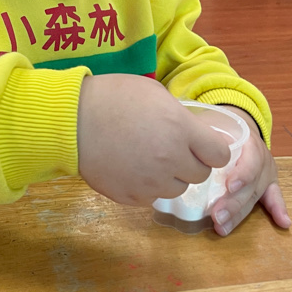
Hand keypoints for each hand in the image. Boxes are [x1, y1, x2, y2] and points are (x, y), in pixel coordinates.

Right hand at [77, 75, 230, 206]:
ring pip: (177, 189)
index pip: (220, 155)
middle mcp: (171, 159)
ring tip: (148, 158)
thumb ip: (179, 117)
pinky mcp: (130, 197)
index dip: (213, 150)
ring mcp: (150, 182)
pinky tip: (132, 169)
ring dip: (169, 177)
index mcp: (180, 129)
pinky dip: (146, 187)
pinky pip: (151, 198)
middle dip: (190, 163)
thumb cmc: (111, 97)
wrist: (71, 120)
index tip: (202, 145)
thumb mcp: (154, 93)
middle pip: (201, 175)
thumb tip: (192, 132)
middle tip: (171, 149)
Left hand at [209, 108, 290, 235]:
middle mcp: (261, 160)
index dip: (242, 174)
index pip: (250, 160)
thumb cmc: (219, 127)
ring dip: (239, 215)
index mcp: (248, 143)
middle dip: (233, 203)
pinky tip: (283, 223)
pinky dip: (278, 209)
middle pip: (250, 185)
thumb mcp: (211, 125)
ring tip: (222, 227)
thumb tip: (181, 149)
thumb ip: (201, 136)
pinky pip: (274, 197)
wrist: (238, 125)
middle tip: (216, 216)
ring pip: (253, 197)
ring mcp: (265, 174)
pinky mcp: (267, 185)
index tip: (229, 186)